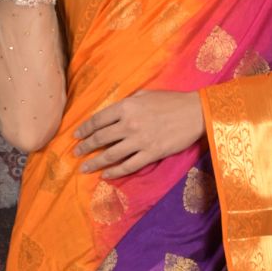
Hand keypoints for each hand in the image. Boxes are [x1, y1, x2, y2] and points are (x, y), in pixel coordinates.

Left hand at [73, 89, 204, 177]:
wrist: (195, 113)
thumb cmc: (171, 101)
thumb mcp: (145, 95)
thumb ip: (127, 103)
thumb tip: (112, 112)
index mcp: (126, 107)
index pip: (98, 120)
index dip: (84, 129)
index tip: (76, 135)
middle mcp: (129, 124)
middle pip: (100, 139)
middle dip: (85, 147)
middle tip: (76, 153)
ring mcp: (140, 141)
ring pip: (111, 155)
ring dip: (95, 163)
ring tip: (84, 168)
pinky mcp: (151, 154)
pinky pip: (128, 166)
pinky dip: (115, 172)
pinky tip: (106, 175)